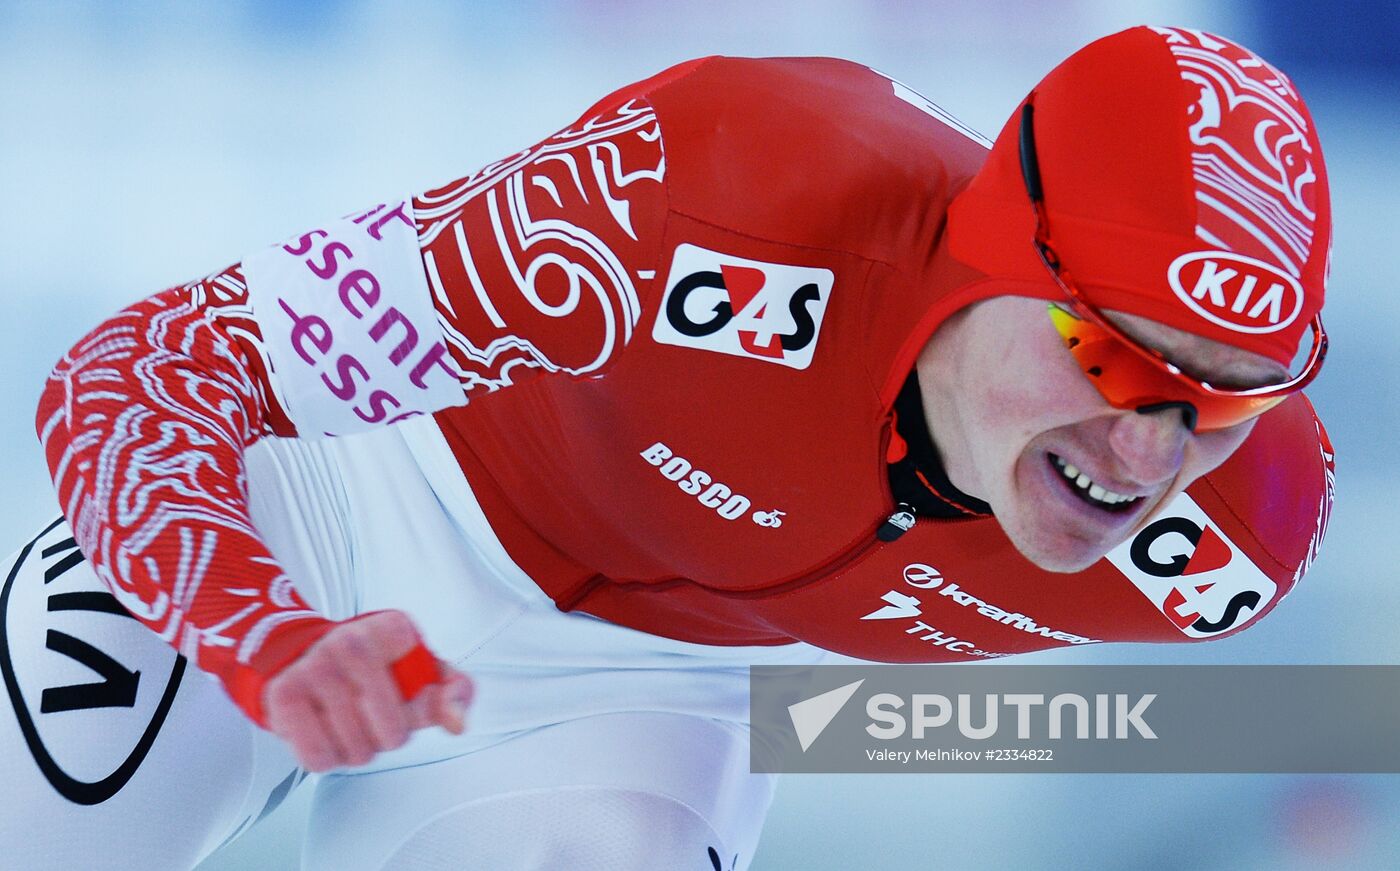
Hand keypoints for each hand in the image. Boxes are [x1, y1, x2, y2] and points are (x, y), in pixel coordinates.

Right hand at [261, 610, 473, 771]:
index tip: (402, 695)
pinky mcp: (284, 694)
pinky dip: (325, 757)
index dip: (417, 712)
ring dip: (355, 749)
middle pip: (393, 735)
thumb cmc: (376, 670)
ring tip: (347, 721)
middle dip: (386, 738)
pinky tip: (323, 730)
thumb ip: (454, 693)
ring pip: (356, 751)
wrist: (305, 657)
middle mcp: (351, 641)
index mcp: (394, 628)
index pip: (430, 698)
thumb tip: (457, 723)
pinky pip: (318, 758)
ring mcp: (315, 666)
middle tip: (371, 716)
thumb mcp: (423, 673)